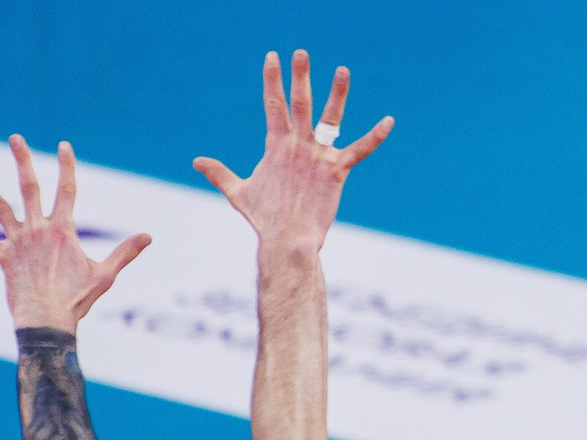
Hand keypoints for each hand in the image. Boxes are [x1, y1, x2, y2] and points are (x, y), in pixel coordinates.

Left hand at [0, 136, 150, 333]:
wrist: (47, 321)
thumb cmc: (77, 300)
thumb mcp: (106, 275)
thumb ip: (125, 252)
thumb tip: (148, 236)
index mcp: (63, 230)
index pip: (67, 190)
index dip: (66, 166)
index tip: (63, 145)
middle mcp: (37, 230)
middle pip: (28, 188)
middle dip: (22, 161)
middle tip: (15, 138)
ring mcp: (18, 243)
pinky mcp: (3, 259)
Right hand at [193, 50, 392, 255]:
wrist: (287, 239)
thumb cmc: (264, 219)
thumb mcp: (238, 192)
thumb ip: (219, 173)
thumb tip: (197, 162)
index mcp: (276, 145)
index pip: (273, 104)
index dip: (272, 80)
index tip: (272, 58)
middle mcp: (298, 145)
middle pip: (300, 102)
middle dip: (299, 75)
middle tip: (300, 52)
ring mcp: (319, 157)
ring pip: (330, 118)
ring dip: (337, 93)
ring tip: (342, 70)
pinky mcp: (338, 171)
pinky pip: (360, 150)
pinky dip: (376, 136)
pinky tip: (389, 121)